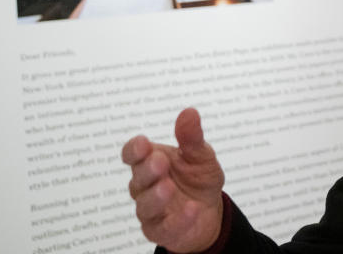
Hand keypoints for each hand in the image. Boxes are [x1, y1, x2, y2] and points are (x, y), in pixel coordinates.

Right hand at [122, 108, 225, 252]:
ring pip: (146, 204)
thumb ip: (192, 137)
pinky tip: (190, 209)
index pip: (133, 154)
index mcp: (151, 161)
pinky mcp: (161, 230)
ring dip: (156, 196)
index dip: (134, 149)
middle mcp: (146, 185)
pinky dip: (178, 218)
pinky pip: (165, 226)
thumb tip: (189, 112)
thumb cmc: (197, 178)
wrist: (210, 210)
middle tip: (160, 162)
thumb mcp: (200, 154)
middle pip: (138, 177)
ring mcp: (151, 209)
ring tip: (167, 187)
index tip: (143, 144)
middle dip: (147, 170)